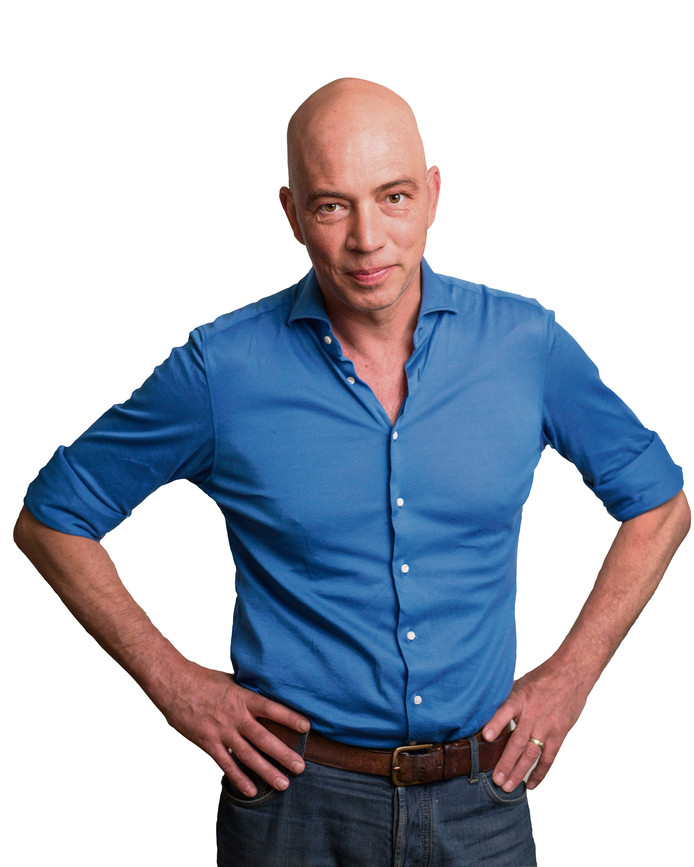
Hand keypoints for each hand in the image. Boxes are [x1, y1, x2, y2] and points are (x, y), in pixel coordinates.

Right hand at [152, 662, 310, 796]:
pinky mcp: (207, 743)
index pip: (271, 708)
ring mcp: (221, 731)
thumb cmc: (204, 679)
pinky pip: (226, 764)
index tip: (307, 727)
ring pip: (248, 755)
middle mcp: (234, 716)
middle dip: (283, 754)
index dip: (289, 717)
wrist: (174, 685)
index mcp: (242, 697)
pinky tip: (251, 790)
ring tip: (283, 784)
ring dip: (266, 771)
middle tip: (300, 767)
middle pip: (263, 738)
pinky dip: (239, 778)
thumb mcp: (231, 680)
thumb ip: (248, 692)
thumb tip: (268, 695)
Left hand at [481, 660, 587, 791]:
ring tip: (508, 786)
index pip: (506, 711)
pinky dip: (540, 772)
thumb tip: (485, 712)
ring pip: (531, 754)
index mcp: (520, 698)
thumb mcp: (520, 683)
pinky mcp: (559, 734)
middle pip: (518, 741)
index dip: (496, 724)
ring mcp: (547, 726)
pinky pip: (549, 757)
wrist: (571, 674)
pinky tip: (531, 784)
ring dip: (519, 772)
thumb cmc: (542, 678)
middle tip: (496, 779)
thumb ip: (506, 700)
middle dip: (505, 762)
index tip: (486, 738)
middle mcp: (533, 714)